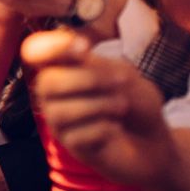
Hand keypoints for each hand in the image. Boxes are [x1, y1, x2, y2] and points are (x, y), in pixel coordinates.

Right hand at [23, 29, 172, 186]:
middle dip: (87, 80)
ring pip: (59, 112)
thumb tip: (77, 45)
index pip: (34, 51)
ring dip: (98, 106)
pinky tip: (116, 128)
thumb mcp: (124, 75)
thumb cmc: (136, 102)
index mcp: (63, 67)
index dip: (49, 47)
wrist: (155, 140)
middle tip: (120, 82)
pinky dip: (102, 129)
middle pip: (46, 82)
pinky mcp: (72, 146)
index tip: (83, 48)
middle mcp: (55, 94)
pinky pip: (76, 137)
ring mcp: (61, 121)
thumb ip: (97, 64)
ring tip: (122, 107)